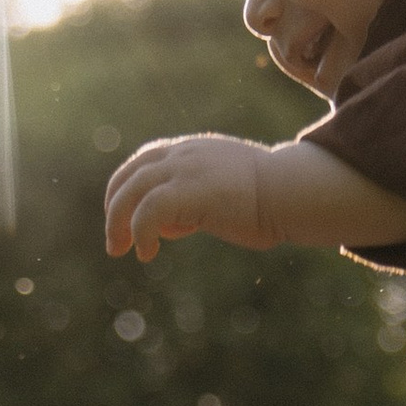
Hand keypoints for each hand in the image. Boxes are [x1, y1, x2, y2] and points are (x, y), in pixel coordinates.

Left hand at [104, 132, 279, 261]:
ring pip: (130, 191)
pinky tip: (147, 253)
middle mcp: (183, 155)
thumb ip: (194, 202)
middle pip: (129, 175)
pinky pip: (148, 211)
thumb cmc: (269, 200)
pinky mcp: (188, 191)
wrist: (291, 191)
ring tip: (120, 250)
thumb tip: (173, 225)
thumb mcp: (223, 194)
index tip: (126, 219)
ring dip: (117, 223)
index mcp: (191, 151)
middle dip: (114, 209)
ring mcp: (184, 170)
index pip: (143, 162)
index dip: (127, 190)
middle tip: (114, 244)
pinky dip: (140, 233)